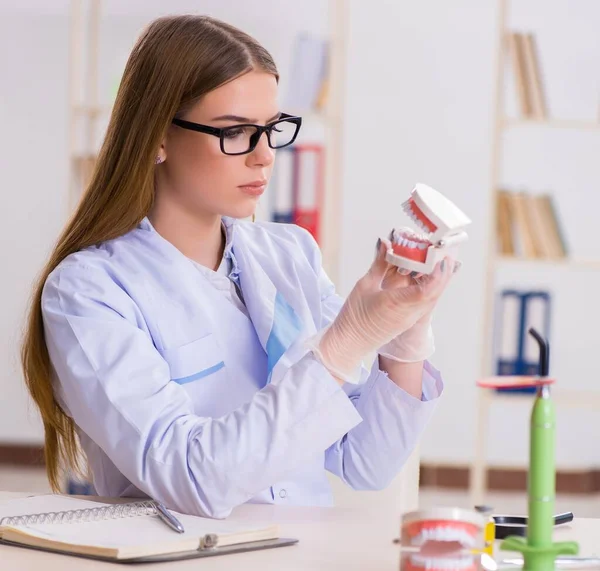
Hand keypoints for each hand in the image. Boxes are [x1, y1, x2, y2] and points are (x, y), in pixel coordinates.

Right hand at [313, 237, 456, 380]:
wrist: (350, 343)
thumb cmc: (353, 317)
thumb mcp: (365, 284)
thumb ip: (380, 263)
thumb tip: (387, 243)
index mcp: (398, 304)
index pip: (428, 288)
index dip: (439, 273)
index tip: (442, 257)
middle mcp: (409, 313)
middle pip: (435, 292)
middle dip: (442, 272)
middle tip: (441, 253)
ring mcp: (410, 318)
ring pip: (432, 297)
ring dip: (436, 280)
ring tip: (433, 261)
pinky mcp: (408, 320)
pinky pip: (424, 302)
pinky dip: (428, 288)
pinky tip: (422, 277)